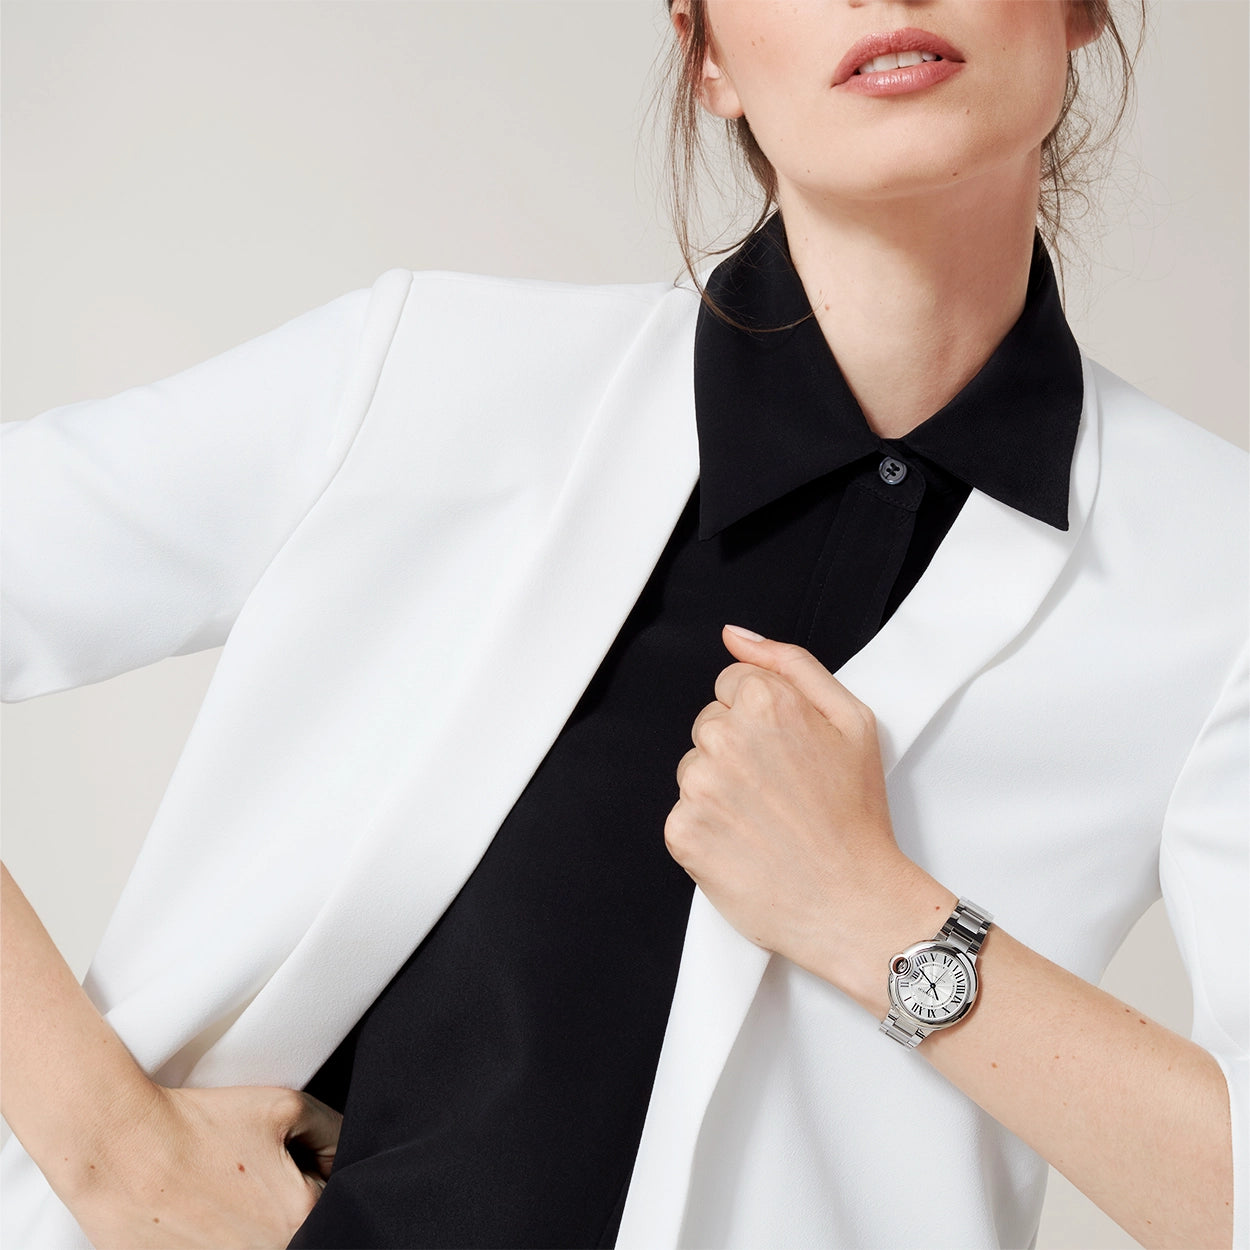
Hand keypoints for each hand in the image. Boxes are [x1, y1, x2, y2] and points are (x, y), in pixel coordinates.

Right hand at [65, 1080, 340, 1248]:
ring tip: (223, 1191)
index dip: (313, 1170)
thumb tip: (350, 1150)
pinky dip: (218, 1234)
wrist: (120, 1147)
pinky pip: (222, 1247)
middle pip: (301, 1225)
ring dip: (251, 1219)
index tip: (284, 1159)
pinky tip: (201, 1211)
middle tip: (251, 1174)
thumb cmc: (200, 1123)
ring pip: (263, 1239)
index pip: (334, 1197)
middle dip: (285, 1197)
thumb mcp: (286, 1106)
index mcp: (299, 1218)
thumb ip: (334, 1131)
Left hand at [665, 624, 931, 995]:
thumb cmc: (856, 817)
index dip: (764, 717)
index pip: (733, 684)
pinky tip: (745, 843)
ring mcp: (699, 786)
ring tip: (767, 820)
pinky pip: (683, 813)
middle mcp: (725, 738)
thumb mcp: (852, 720)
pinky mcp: (682, 831)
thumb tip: (735, 635)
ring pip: (695, 767)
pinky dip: (708, 829)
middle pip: (710, 723)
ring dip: (721, 788)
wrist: (852, 903)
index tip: (787, 750)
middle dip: (739, 748)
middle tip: (782, 790)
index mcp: (766, 703)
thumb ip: (790, 663)